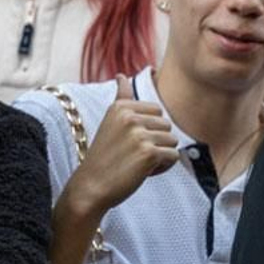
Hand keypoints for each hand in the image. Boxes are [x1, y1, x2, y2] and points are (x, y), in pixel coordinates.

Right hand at [66, 75, 180, 215]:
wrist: (90, 187)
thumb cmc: (103, 158)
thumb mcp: (110, 123)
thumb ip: (121, 99)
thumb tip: (121, 76)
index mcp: (121, 108)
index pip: (157, 113)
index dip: (147, 131)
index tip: (126, 143)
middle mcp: (129, 117)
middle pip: (167, 126)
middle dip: (155, 143)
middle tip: (130, 155)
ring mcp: (139, 134)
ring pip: (172, 142)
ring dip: (159, 156)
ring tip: (135, 164)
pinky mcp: (148, 153)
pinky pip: (173, 157)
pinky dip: (161, 168)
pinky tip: (141, 173)